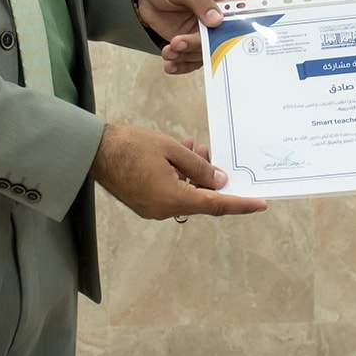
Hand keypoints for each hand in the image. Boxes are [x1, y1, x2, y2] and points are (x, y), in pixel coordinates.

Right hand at [89, 123, 267, 218]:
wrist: (95, 151)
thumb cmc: (132, 146)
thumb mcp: (172, 150)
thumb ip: (198, 166)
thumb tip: (218, 182)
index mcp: (173, 198)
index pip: (216, 205)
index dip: (240, 204)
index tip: (260, 204)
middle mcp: (164, 210)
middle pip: (200, 199)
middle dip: (209, 178)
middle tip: (207, 152)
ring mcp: (152, 209)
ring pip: (185, 193)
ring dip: (193, 174)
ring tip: (191, 147)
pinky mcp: (145, 203)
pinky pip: (171, 193)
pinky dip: (179, 177)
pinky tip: (178, 156)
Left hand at [135, 0, 247, 67]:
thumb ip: (199, 0)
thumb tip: (217, 20)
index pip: (244, 13)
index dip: (246, 28)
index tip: (235, 41)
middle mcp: (218, 16)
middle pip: (225, 39)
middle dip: (206, 47)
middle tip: (182, 43)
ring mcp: (204, 31)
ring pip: (207, 52)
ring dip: (188, 55)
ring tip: (170, 49)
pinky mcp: (190, 42)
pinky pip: (192, 59)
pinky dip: (181, 64)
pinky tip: (169, 64)